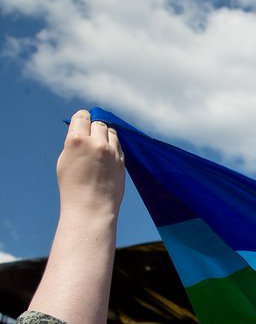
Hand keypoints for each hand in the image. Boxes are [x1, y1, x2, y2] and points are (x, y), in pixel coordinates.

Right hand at [57, 110, 123, 225]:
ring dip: (106, 135)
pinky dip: (113, 146)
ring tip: (99, 146)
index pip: (83, 116)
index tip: (83, 121)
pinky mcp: (122, 161)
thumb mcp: (65, 159)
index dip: (83, 118)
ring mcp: (112, 152)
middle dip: (94, 127)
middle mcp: (96, 143)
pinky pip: (118, 145)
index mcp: (77, 140)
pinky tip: (107, 155)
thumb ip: (74, 142)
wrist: (91, 207)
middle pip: (98, 123)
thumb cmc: (73, 186)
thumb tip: (82, 131)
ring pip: (111, 132)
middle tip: (90, 136)